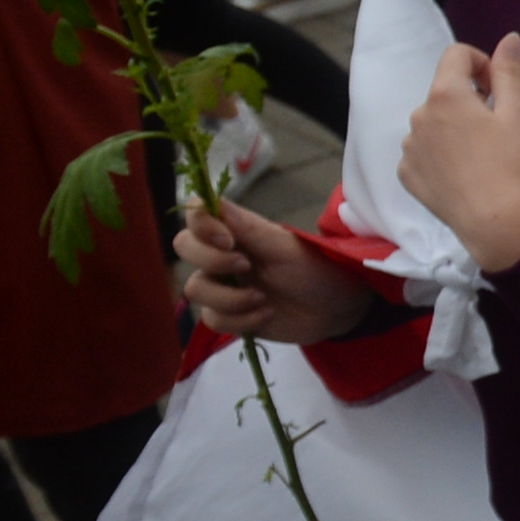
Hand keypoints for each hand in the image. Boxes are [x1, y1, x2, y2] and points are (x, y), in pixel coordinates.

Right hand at [173, 197, 380, 347]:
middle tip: (246, 266)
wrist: (336, 308)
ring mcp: (223, 284)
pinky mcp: (228, 314)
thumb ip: (248, 227)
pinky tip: (266, 314)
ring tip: (262, 298)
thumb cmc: (314, 268)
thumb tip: (212, 200)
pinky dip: (240, 320)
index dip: (201, 225)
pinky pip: (212, 318)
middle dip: (211, 260)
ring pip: (195, 289)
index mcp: (237, 230)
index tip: (227, 239)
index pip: (196, 215)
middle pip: (183, 246)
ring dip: (230, 298)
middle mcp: (223, 254)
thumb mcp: (285, 246)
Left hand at [396, 34, 519, 273]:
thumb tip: (508, 38)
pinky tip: (461, 172)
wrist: (492, 220)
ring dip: (451, 126)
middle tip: (493, 125)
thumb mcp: (516, 113)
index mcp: (445, 94)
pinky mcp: (405, 172)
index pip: (456, 54)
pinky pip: (421, 151)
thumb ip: (508, 71)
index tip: (496, 87)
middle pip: (443, 90)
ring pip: (431, 122)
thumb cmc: (509, 163)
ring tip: (477, 153)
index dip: (480, 63)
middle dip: (467, 98)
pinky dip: (438, 153)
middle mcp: (418, 115)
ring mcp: (408, 146)